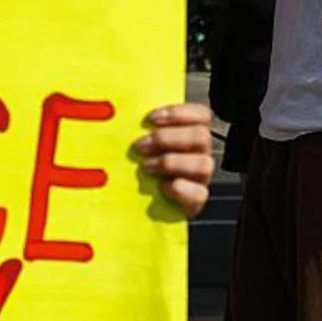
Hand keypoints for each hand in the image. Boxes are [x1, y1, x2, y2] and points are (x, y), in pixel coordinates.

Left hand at [135, 104, 214, 218]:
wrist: (130, 209)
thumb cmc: (133, 171)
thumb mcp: (137, 145)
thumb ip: (138, 129)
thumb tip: (118, 111)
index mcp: (189, 135)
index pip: (201, 115)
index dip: (179, 113)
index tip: (151, 118)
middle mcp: (198, 155)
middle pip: (201, 137)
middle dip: (168, 138)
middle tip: (141, 145)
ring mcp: (199, 179)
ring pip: (204, 164)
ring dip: (171, 163)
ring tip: (147, 167)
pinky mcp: (194, 202)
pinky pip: (199, 194)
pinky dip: (181, 189)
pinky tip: (162, 187)